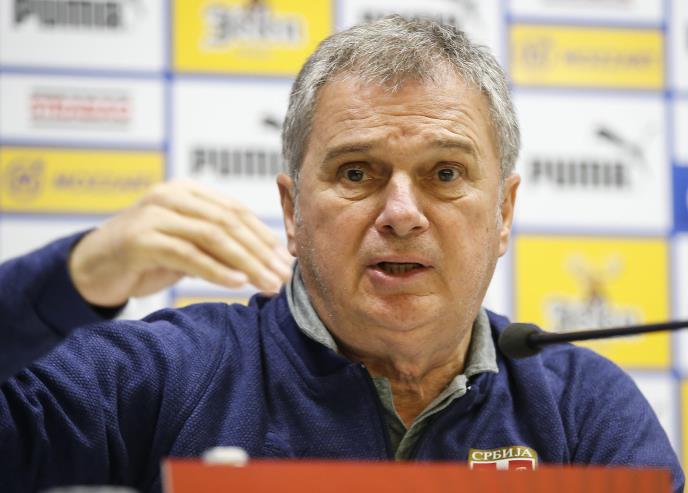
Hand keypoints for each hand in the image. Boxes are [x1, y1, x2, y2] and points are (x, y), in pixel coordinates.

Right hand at [68, 180, 292, 306]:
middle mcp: (171, 197)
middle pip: (228, 222)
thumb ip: (218, 241)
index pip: (235, 209)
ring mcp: (154, 216)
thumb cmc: (147, 255)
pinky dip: (216, 270)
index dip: (264, 234)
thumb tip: (267, 256)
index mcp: (187, 191)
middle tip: (283, 275)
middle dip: (260, 251)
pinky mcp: (140, 240)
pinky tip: (237, 283)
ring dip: (245, 263)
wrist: (93, 267)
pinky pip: (187, 255)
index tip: (285, 258)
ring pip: (212, 236)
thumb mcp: (187, 242)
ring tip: (267, 283)